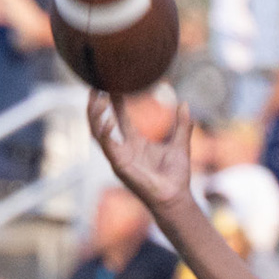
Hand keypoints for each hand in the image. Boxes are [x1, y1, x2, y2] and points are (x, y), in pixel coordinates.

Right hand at [88, 90, 193, 215]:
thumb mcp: (180, 145)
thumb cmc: (177, 177)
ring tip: (95, 96)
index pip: (118, 115)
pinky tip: (109, 119)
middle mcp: (122, 148)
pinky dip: (105, 132)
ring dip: (94, 114)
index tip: (112, 79)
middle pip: (100, 121)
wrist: (177, 199)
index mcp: (134, 142)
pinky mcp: (119, 166)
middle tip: (95, 84)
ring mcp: (118, 157)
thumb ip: (182, 125)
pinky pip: (106, 146)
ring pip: (96, 131)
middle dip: (95, 103)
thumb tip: (185, 103)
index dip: (114, 98)